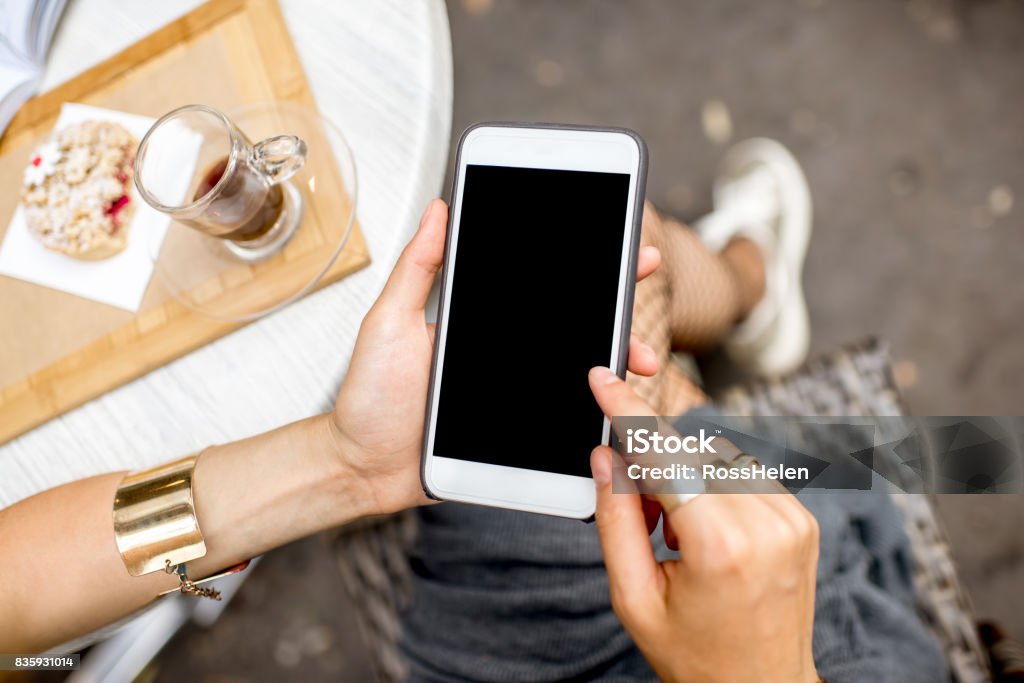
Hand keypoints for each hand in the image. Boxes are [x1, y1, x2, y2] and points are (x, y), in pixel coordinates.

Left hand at [325, 199, 663, 515]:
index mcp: (483, 324)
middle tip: (637, 299)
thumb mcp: (388, 322)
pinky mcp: (518, 436)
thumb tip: (440, 209)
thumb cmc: (370, 396)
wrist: (360, 467)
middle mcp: (506, 356)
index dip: (587, 270)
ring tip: (635, 364)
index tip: (625, 251)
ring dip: (615, 367)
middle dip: (616, 314)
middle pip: (574, 331)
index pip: (544, 291)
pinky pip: (562, 423)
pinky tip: (612, 411)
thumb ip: (417, 269)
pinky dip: (593, 417)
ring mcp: (515, 395)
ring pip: (578, 378)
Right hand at [587, 370, 819, 682]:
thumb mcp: (633, 599)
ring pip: (715, 457)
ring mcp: (792, 519)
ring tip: (679, 538)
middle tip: (643, 521)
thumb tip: (606, 457)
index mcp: (721, 546)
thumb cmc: (696, 655)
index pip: (664, 457)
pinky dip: (714, 487)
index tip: (602, 380)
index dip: (626, 413)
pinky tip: (707, 533)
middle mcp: (766, 524)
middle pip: (688, 453)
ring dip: (685, 479)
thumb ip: (614, 520)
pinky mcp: (802, 518)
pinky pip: (743, 473)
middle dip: (652, 469)